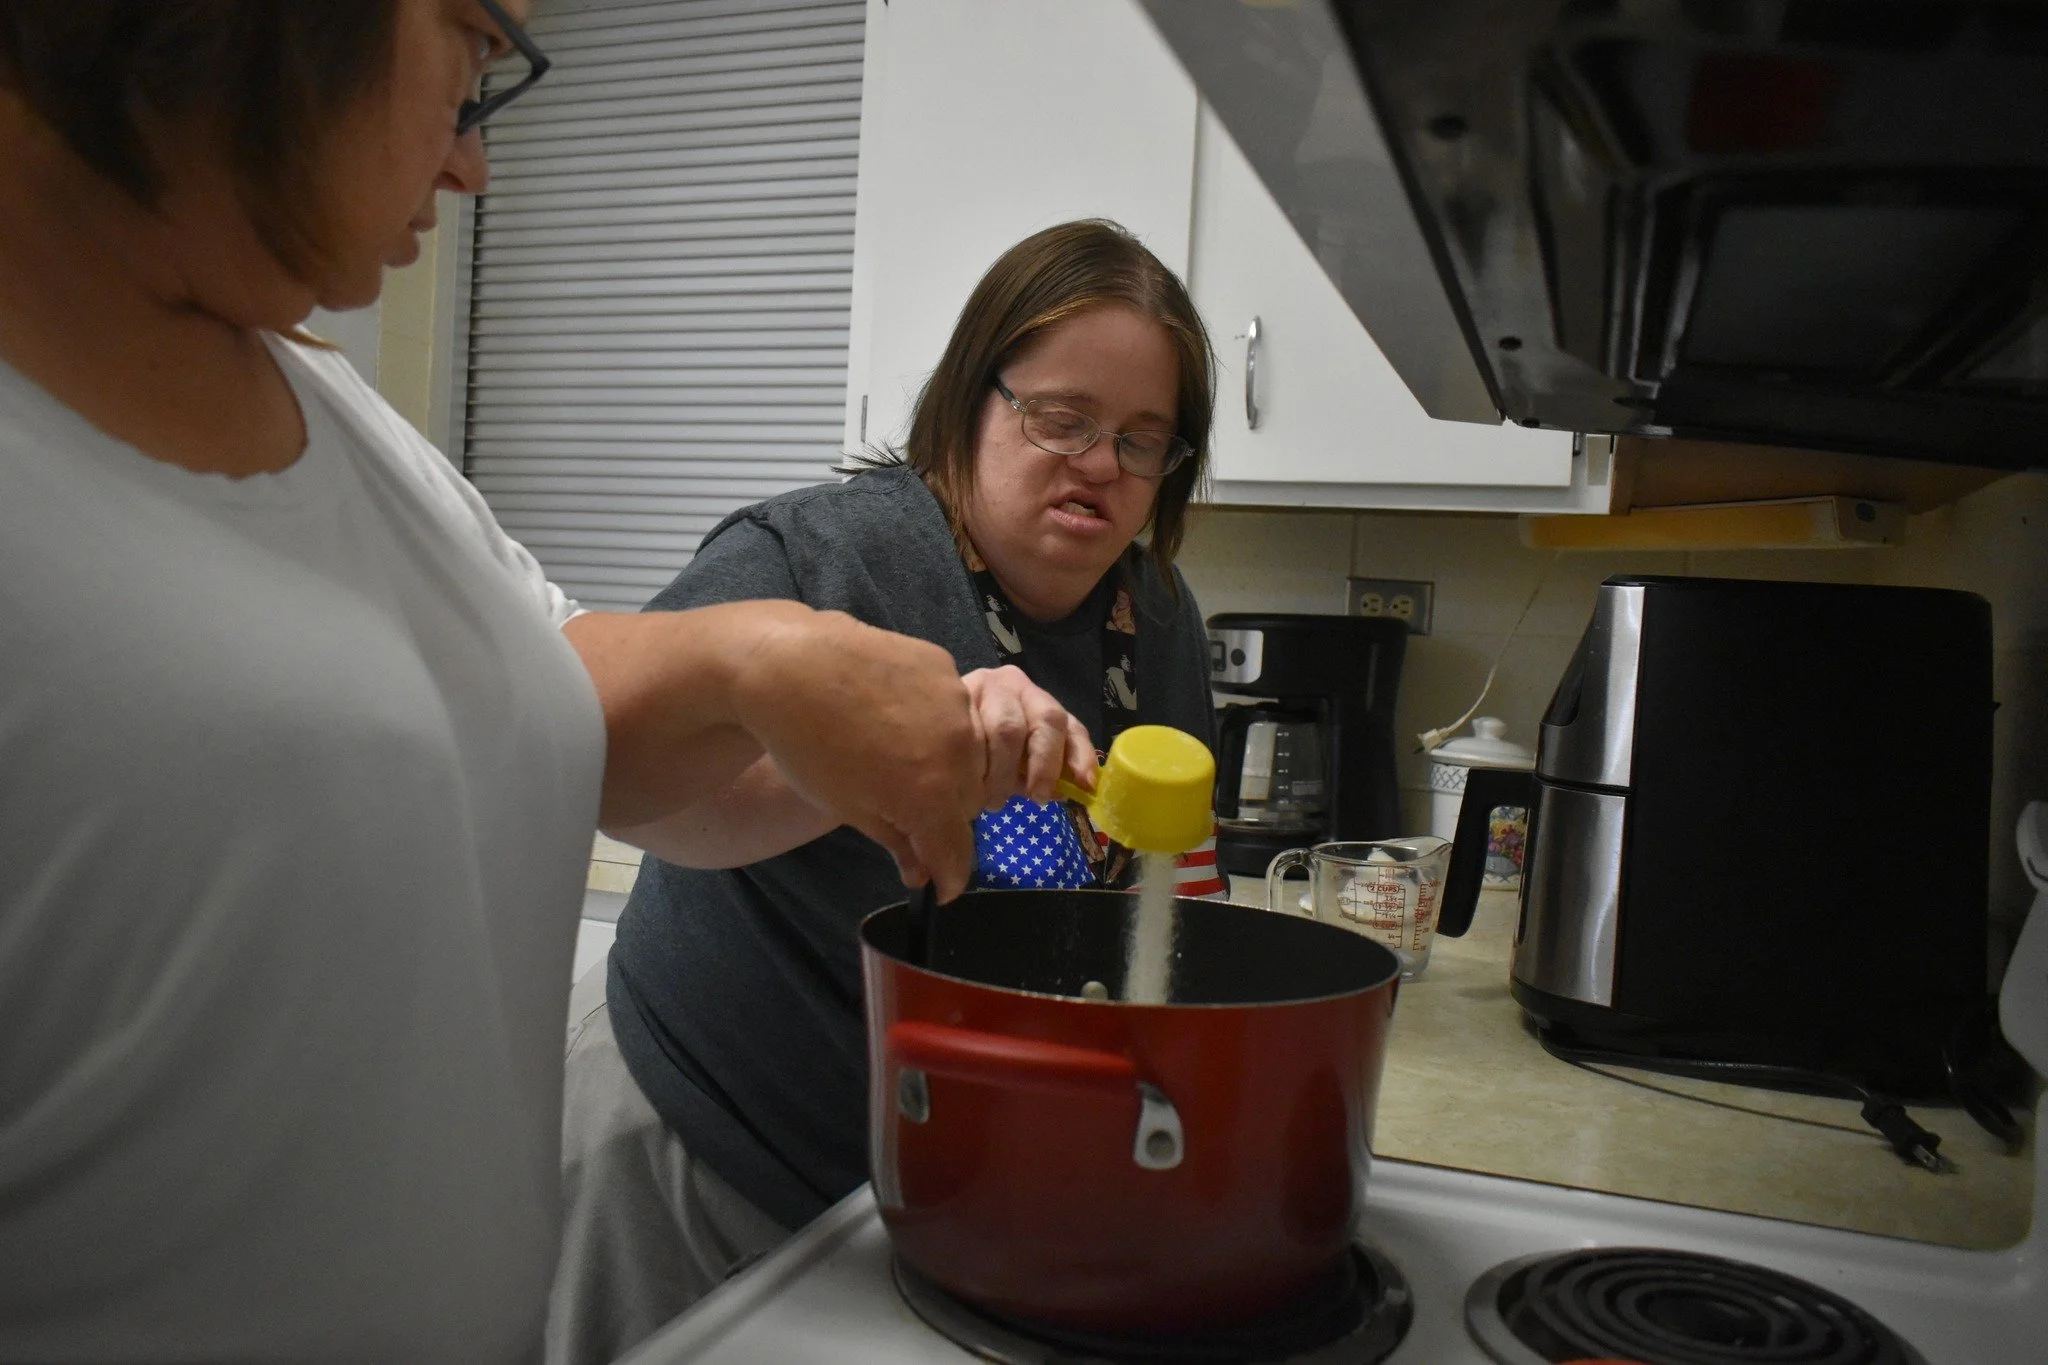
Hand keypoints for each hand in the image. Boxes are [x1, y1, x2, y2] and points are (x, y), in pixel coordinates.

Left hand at [731, 610, 983, 898]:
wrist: (787, 664)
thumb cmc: (807, 744)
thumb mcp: (847, 805)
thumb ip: (896, 839)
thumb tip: (923, 873)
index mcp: (931, 794)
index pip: (958, 850)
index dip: (950, 874)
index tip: (942, 887)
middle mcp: (957, 750)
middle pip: (969, 802)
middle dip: (946, 816)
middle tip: (909, 810)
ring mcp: (955, 702)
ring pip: (970, 752)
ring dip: (949, 766)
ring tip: (902, 756)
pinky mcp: (942, 666)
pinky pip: (955, 707)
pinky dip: (937, 721)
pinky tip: (896, 713)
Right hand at [961, 665, 1095, 808]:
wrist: (928, 724)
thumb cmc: (982, 753)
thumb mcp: (1017, 764)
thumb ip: (1041, 774)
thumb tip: (1063, 793)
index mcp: (1040, 702)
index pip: (1069, 724)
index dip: (1080, 755)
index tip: (1084, 785)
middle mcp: (1015, 684)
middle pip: (1045, 720)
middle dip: (1044, 766)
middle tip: (1033, 798)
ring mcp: (985, 684)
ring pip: (1007, 729)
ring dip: (1003, 773)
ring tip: (989, 799)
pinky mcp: (955, 693)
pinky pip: (974, 732)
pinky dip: (975, 764)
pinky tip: (967, 780)